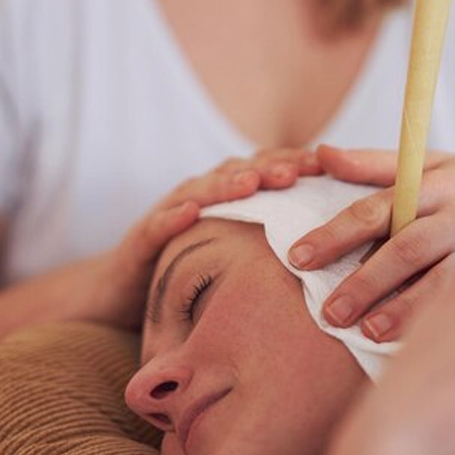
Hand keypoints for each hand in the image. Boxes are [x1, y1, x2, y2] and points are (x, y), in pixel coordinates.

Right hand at [89, 148, 322, 327]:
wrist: (123, 291)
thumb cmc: (191, 268)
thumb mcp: (237, 253)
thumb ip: (273, 241)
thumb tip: (331, 246)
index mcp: (225, 195)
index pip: (264, 171)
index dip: (292, 164)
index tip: (326, 166)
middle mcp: (199, 195)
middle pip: (238, 173)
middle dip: (269, 168)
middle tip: (299, 170)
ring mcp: (169, 213)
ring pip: (200, 192)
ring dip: (225, 184)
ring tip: (251, 183)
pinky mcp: (141, 240)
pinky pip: (157, 225)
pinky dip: (172, 216)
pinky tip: (189, 212)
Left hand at [289, 145, 454, 341]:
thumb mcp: (436, 163)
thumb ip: (376, 163)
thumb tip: (320, 154)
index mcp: (435, 181)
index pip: (376, 207)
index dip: (336, 232)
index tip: (297, 257)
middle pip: (405, 245)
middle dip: (364, 280)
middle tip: (328, 312)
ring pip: (442, 277)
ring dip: (404, 307)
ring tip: (368, 332)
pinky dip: (442, 320)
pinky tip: (417, 344)